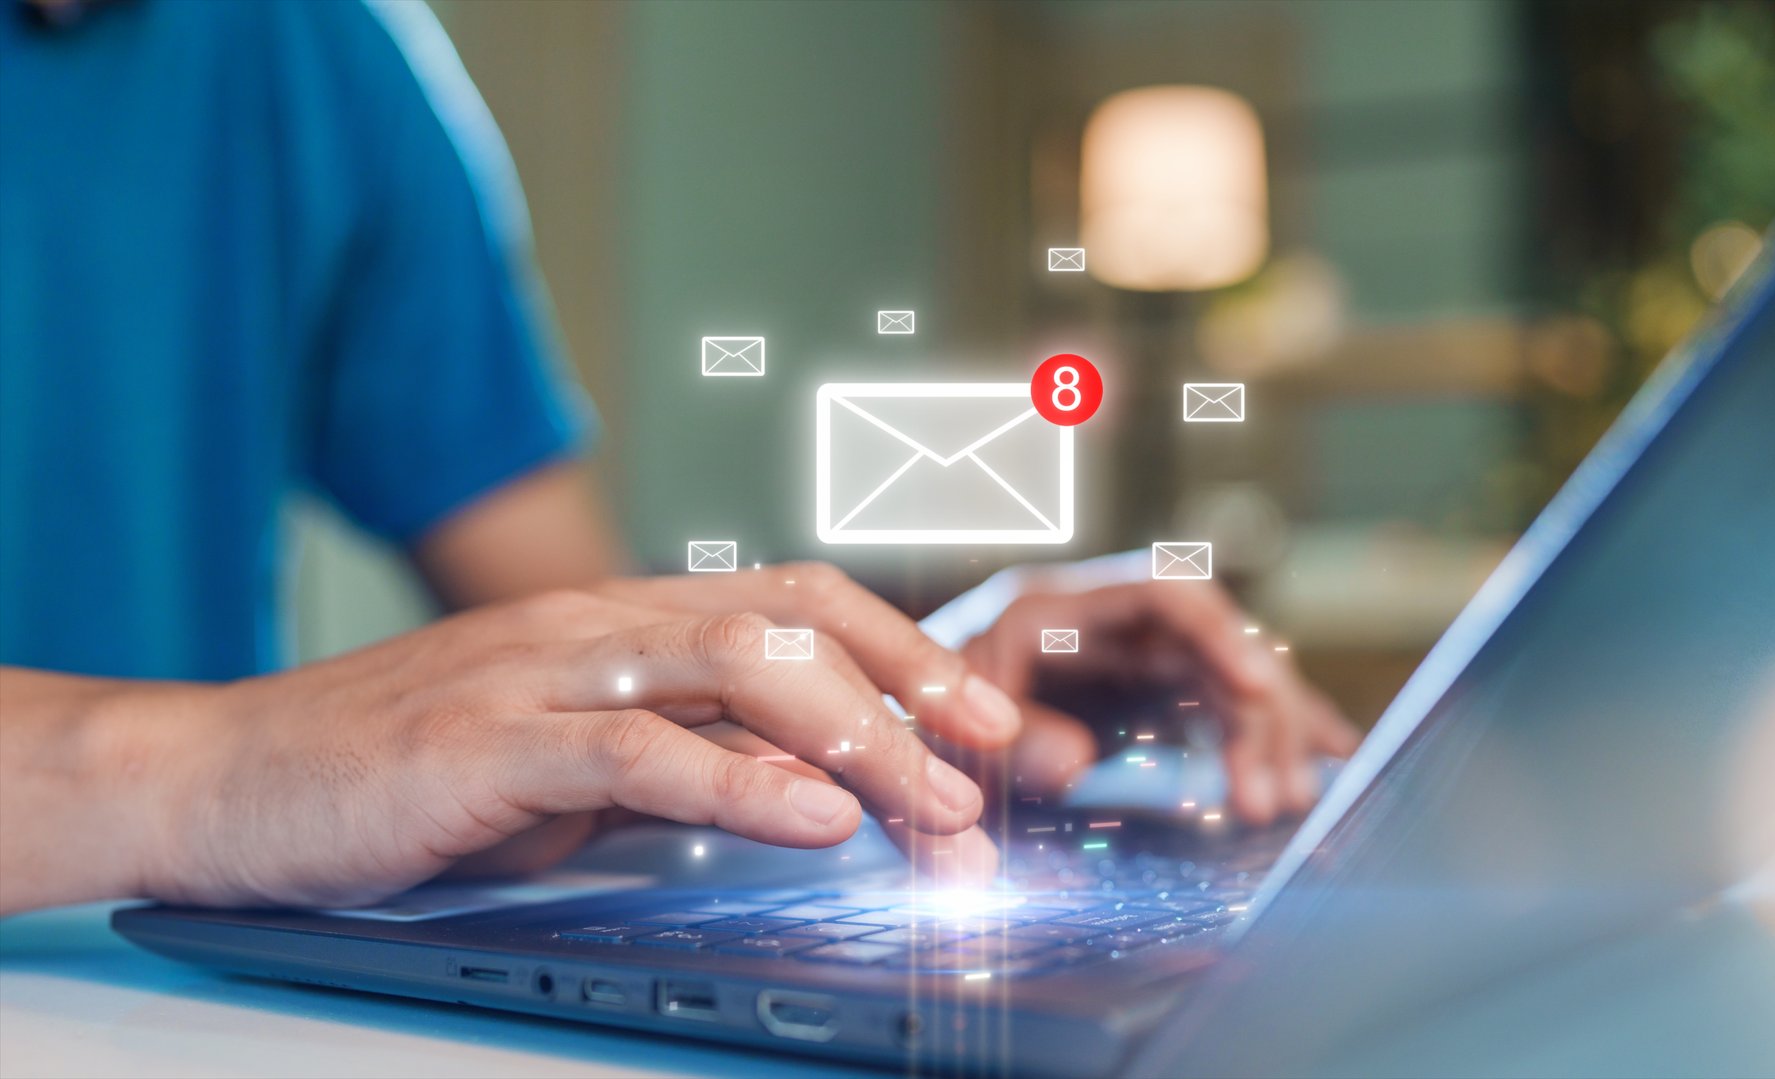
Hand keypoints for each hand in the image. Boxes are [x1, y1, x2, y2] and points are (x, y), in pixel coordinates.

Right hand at [142, 565, 1016, 907]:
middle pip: (798, 622)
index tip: (990, 723)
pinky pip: (635, 746)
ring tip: (936, 810)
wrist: (227, 779)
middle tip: (1000, 766)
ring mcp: (541, 672)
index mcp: (626, 621)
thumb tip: (815, 786)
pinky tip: (812, 820)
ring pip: (738, 667)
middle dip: (918, 691)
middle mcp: (598, 624)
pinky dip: (738, 781)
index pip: (801, 604)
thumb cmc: (410, 774)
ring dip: (859, 740)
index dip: (910, 653)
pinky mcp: (483, 740)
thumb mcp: (576, 764)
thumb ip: (689, 755)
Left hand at [957, 578, 1359, 822]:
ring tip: (1281, 806)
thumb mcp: (946, 727)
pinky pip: (1226, 707)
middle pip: (1216, 643)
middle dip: (1255, 713)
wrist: (899, 723)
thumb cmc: (917, 716)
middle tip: (1268, 798)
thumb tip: (1076, 764)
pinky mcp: (1149, 697)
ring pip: (1229, 680)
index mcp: (1058, 606)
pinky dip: (1274, 735)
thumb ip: (1005, 741)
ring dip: (1266, 737)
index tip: (1259, 689)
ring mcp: (1135, 658)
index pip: (1164, 591)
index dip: (1219, 632)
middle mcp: (1109, 622)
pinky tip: (1326, 764)